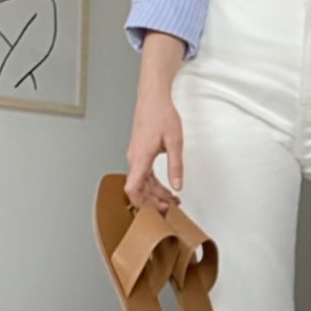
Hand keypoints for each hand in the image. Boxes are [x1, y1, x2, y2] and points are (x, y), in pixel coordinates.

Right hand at [125, 92, 183, 212]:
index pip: (132, 188)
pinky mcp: (140, 151)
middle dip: (153, 200)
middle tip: (170, 207)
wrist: (153, 97)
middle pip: (139, 188)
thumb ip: (176, 166)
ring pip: (142, 181)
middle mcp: (134, 158)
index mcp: (140, 158)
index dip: (139, 203)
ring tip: (172, 199)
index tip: (151, 213)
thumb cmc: (161, 114)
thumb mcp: (175, 141)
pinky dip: (153, 182)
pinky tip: (165, 186)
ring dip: (155, 192)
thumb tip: (177, 185)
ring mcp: (136, 155)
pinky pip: (144, 172)